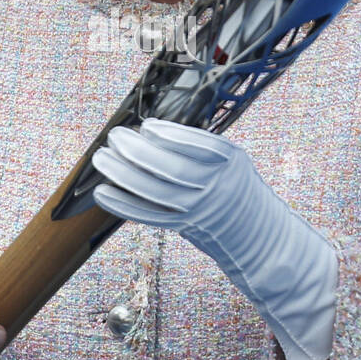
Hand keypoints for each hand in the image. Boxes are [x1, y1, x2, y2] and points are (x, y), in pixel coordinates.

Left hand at [91, 119, 336, 359]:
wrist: (258, 234)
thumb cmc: (237, 186)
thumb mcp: (233, 159)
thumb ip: (200, 147)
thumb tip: (151, 133)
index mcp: (231, 161)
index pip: (198, 145)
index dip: (169, 135)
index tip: (146, 126)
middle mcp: (216, 187)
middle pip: (172, 169)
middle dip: (138, 151)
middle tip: (115, 136)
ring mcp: (199, 210)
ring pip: (156, 192)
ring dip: (123, 174)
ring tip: (102, 158)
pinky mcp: (184, 226)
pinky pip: (149, 215)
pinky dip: (124, 203)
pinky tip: (103, 192)